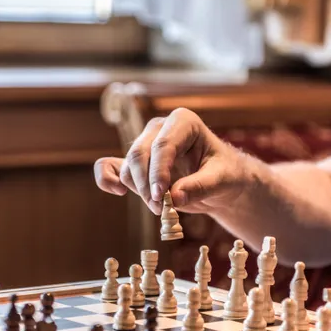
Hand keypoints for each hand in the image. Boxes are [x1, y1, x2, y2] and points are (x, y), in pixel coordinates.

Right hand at [94, 108, 247, 214]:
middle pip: (140, 155)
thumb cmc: (224, 173)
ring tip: (162, 208)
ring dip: (139, 191)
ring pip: (128, 167)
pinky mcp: (135, 162)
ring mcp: (144, 143)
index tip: (162, 196)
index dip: (158, 172)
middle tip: (163, 209)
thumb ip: (201, 186)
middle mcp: (159, 128)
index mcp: (183, 122)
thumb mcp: (222, 180)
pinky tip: (118, 192)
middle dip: (147, 185)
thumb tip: (175, 197)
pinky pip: (109, 166)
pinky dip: (106, 179)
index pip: (163, 145)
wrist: (219, 181)